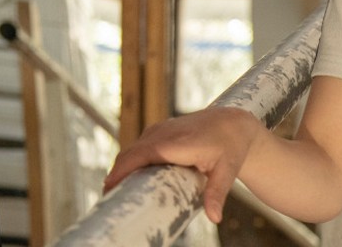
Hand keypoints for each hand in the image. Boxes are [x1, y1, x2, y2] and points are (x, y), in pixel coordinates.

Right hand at [103, 107, 262, 223]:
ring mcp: (158, 130)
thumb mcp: (227, 170)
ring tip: (116, 196)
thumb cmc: (231, 147)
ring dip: (121, 170)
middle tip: (109, 203)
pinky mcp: (157, 131)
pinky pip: (137, 148)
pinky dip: (129, 163)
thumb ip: (217, 193)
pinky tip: (128, 181)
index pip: (138, 156)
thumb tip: (215, 218)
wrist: (233, 123)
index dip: (120, 172)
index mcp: (175, 143)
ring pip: (131, 151)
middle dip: (115, 177)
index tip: (108, 192)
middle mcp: (162, 133)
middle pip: (129, 155)